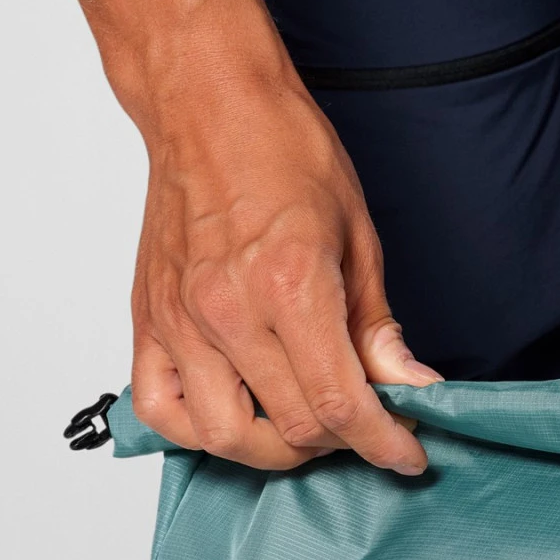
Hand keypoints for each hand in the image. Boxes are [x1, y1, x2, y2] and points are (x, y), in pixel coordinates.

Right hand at [128, 38, 439, 472]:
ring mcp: (181, 322)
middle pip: (291, 429)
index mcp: (290, 285)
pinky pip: (161, 410)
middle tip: (365, 423)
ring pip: (225, 436)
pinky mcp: (149, 322)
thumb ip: (377, 325)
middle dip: (342, 442)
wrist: (206, 104)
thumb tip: (410, 384)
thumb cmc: (282, 152)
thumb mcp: (358, 235)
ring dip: (275, 449)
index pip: (341, 404)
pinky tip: (236, 413)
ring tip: (305, 424)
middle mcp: (228, 311)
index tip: (407, 455)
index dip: (383, 444)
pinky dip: (198, 432)